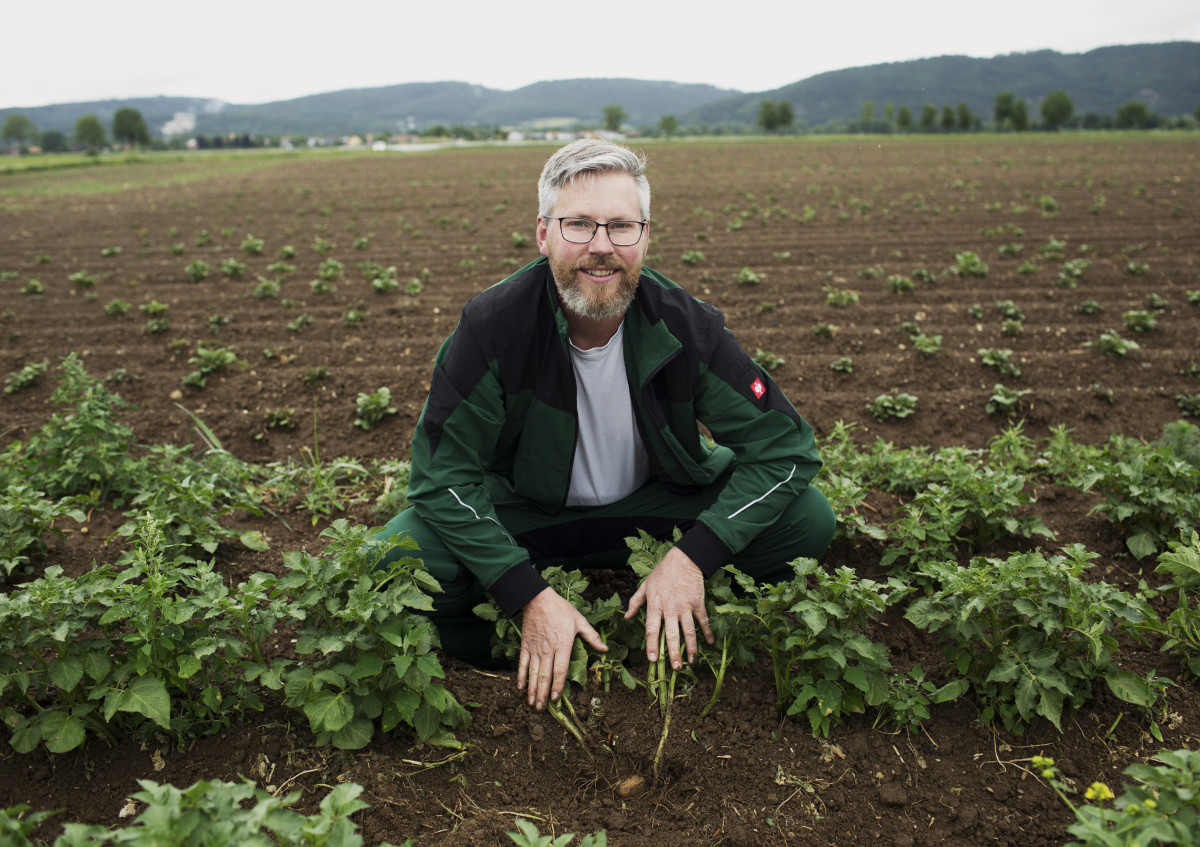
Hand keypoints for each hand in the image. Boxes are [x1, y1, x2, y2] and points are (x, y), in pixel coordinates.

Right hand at [517, 587, 605, 710]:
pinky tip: (521, 688)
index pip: (560, 670)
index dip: (558, 686)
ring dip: (532, 690)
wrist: (537, 598)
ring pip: (533, 673)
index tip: (556, 698)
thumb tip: (605, 649)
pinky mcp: (526, 645)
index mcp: (563, 645)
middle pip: (545, 676)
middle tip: (542, 708)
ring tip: (532, 703)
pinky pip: (522, 664)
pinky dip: (521, 676)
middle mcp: (548, 649)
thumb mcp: (580, 621)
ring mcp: (535, 648)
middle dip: (543, 694)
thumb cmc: (561, 609)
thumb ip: (592, 636)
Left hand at [625, 546, 713, 669]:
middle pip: (672, 634)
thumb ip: (635, 602)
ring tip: (692, 662)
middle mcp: (670, 608)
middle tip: (676, 668)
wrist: (684, 559)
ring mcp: (685, 606)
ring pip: (689, 631)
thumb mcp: (645, 585)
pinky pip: (703, 620)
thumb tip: (627, 618)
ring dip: (692, 647)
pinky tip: (710, 642)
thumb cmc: (662, 572)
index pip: (652, 629)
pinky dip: (707, 631)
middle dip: (674, 653)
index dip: (652, 645)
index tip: (652, 660)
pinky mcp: (698, 603)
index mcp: (655, 605)